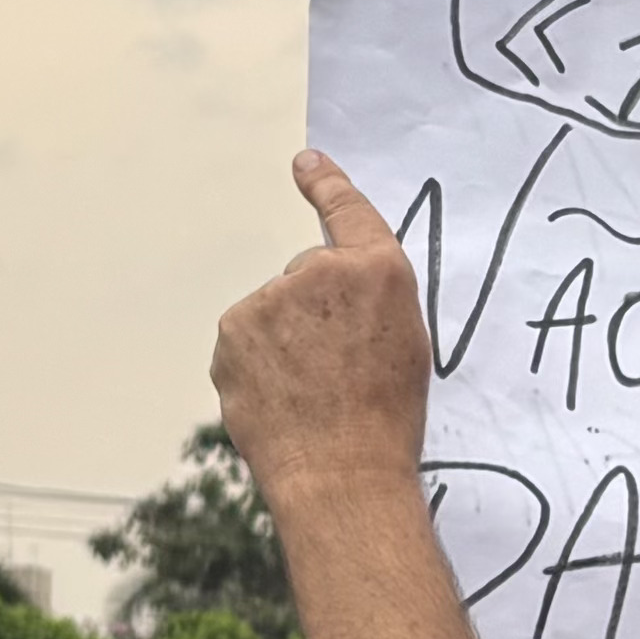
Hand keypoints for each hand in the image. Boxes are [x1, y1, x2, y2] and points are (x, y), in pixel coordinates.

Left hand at [214, 150, 433, 508]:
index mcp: (379, 271)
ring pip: (274, 310)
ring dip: (285, 339)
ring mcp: (270, 299)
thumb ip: (370, 298)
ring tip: (312, 392)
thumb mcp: (406, 344)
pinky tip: (283, 399)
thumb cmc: (386, 420)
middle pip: (308, 274)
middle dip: (314, 310)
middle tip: (339, 368)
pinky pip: (246, 339)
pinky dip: (258, 364)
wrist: (342, 474)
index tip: (307, 164)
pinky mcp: (233, 330)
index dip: (327, 184)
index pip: (348, 211)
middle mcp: (320, 270)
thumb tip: (326, 287)